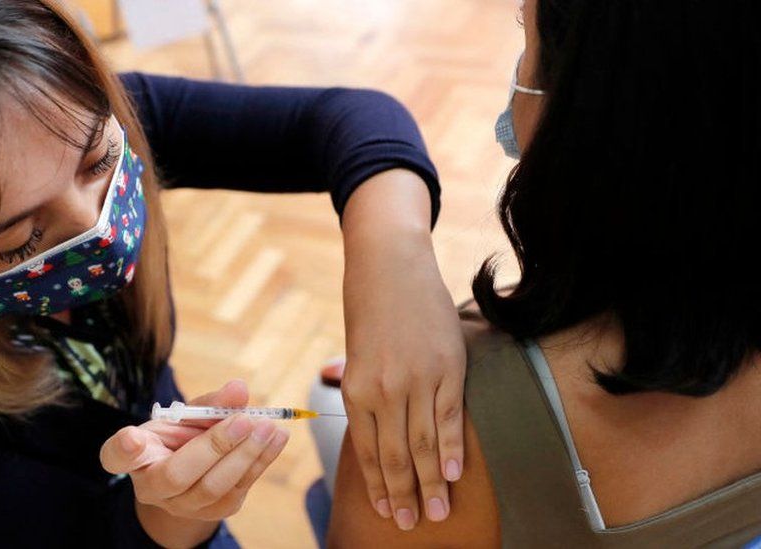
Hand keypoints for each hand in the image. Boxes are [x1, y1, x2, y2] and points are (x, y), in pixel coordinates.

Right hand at [100, 381, 289, 521]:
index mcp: (135, 457)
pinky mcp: (215, 511)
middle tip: (244, 420)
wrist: (194, 473)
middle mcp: (152, 488)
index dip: (123, 450)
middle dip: (215, 446)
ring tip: (269, 426)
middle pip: (179, 474)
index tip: (132, 437)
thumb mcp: (188, 415)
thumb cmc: (182, 437)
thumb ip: (210, 403)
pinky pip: (239, 488)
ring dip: (247, 454)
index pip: (117, 456)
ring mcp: (183, 505)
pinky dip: (261, 460)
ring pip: (214, 487)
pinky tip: (277, 438)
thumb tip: (239, 390)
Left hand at [340, 170, 467, 530]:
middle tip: (408, 524)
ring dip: (430, 483)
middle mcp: (384, 390)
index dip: (377, 483)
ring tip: (435, 512)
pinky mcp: (447, 368)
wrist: (391, 263)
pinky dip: (452, 449)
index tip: (384, 510)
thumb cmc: (370, 305)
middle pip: (395, 455)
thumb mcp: (354, 345)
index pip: (367, 449)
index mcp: (355, 388)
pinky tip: (454, 475)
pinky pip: (450, 418)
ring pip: (424, 444)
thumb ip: (352, 376)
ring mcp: (417, 380)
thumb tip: (339, 391)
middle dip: (401, 494)